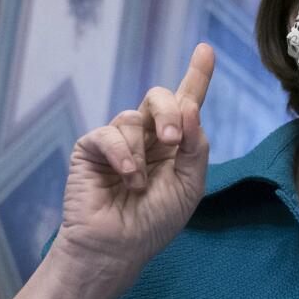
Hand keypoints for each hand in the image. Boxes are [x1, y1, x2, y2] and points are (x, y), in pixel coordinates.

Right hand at [54, 43, 213, 283]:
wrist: (118, 248)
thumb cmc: (154, 222)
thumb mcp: (189, 185)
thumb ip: (196, 147)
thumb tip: (191, 107)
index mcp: (174, 144)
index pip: (186, 102)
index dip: (197, 75)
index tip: (205, 50)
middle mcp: (147, 136)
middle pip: (160, 97)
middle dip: (171, 112)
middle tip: (175, 141)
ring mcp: (118, 141)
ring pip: (134, 118)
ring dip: (143, 154)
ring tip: (140, 185)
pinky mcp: (92, 149)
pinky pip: (109, 134)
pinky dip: (123, 155)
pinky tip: (127, 178)